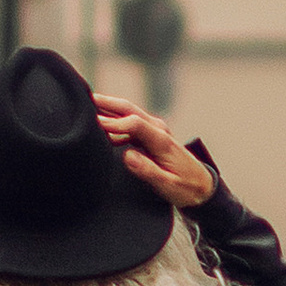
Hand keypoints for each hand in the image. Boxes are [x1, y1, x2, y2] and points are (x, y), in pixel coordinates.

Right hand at [93, 97, 212, 207]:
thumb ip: (148, 171)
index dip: (113, 123)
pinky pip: (129, 122)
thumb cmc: (185, 187)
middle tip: (84, 98)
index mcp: (162, 141)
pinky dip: (114, 119)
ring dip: (108, 108)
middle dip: (106, 103)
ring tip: (85, 106)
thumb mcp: (168, 185)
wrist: (201, 186)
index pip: (134, 123)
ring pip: (128, 112)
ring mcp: (155, 129)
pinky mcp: (151, 134)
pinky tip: (99, 123)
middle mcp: (159, 130)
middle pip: (129, 109)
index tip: (94, 125)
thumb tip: (128, 157)